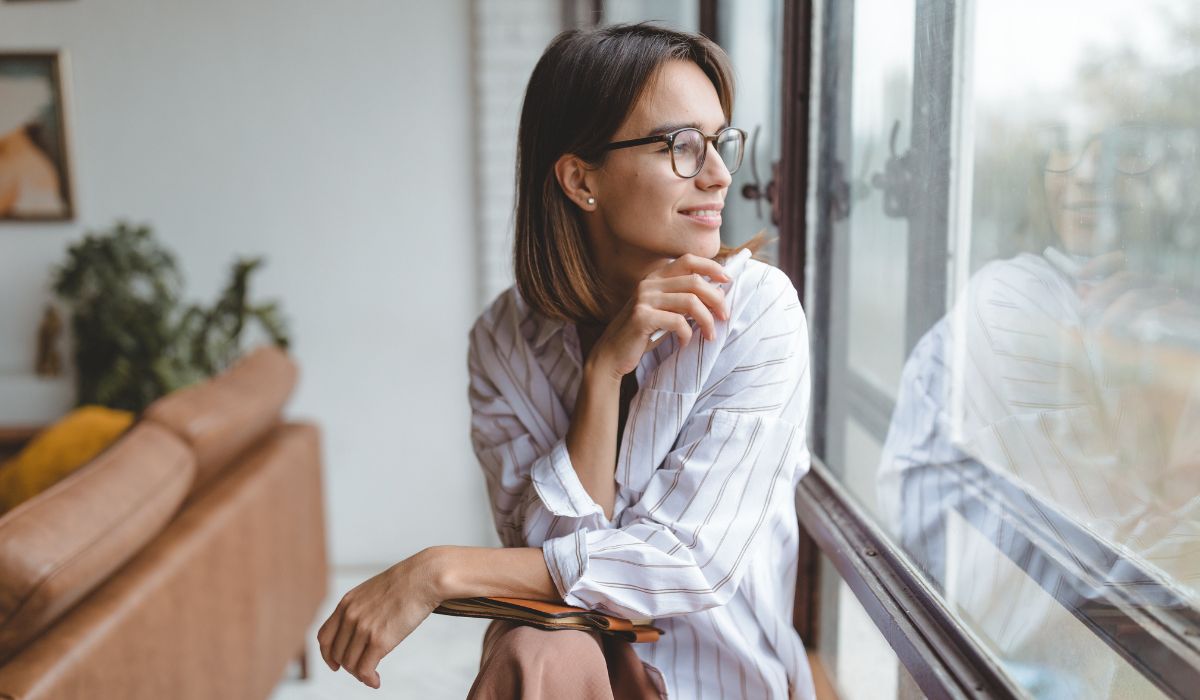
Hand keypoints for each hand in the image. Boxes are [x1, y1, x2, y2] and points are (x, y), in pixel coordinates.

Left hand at [316, 549, 441, 688]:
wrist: (424, 577)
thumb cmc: (407, 583)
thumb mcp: (373, 591)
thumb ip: (362, 608)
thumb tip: (363, 628)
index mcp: (347, 603)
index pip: (325, 637)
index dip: (327, 655)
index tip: (335, 665)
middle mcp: (350, 615)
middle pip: (337, 654)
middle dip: (348, 666)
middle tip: (363, 670)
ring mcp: (363, 628)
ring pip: (350, 664)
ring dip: (360, 675)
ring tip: (372, 676)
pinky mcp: (379, 640)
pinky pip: (364, 670)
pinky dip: (369, 680)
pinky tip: (376, 681)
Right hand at [590, 254, 730, 378]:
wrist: (613, 354)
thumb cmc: (643, 333)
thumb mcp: (665, 311)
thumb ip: (684, 299)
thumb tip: (717, 294)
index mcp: (655, 278)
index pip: (688, 261)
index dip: (711, 267)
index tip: (727, 280)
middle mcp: (649, 284)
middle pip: (695, 281)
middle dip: (716, 300)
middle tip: (724, 317)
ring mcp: (644, 299)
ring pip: (690, 302)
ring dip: (706, 320)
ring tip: (710, 335)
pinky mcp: (641, 317)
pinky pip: (678, 322)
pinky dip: (687, 335)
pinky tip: (685, 344)